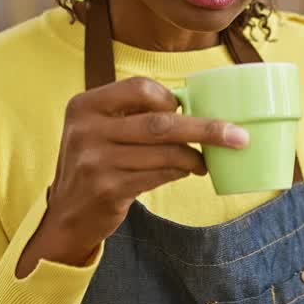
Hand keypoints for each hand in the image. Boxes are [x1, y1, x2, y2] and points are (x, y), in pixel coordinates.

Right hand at [16, 77, 247, 276]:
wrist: (65, 216)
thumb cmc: (93, 164)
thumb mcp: (97, 130)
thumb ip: (130, 115)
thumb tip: (190, 106)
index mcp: (85, 105)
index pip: (139, 88)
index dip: (168, 97)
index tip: (184, 108)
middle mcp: (86, 130)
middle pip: (160, 123)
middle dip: (205, 129)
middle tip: (237, 136)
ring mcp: (96, 162)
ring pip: (165, 153)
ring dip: (194, 156)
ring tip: (206, 160)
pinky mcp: (108, 189)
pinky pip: (159, 175)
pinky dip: (180, 172)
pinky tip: (187, 171)